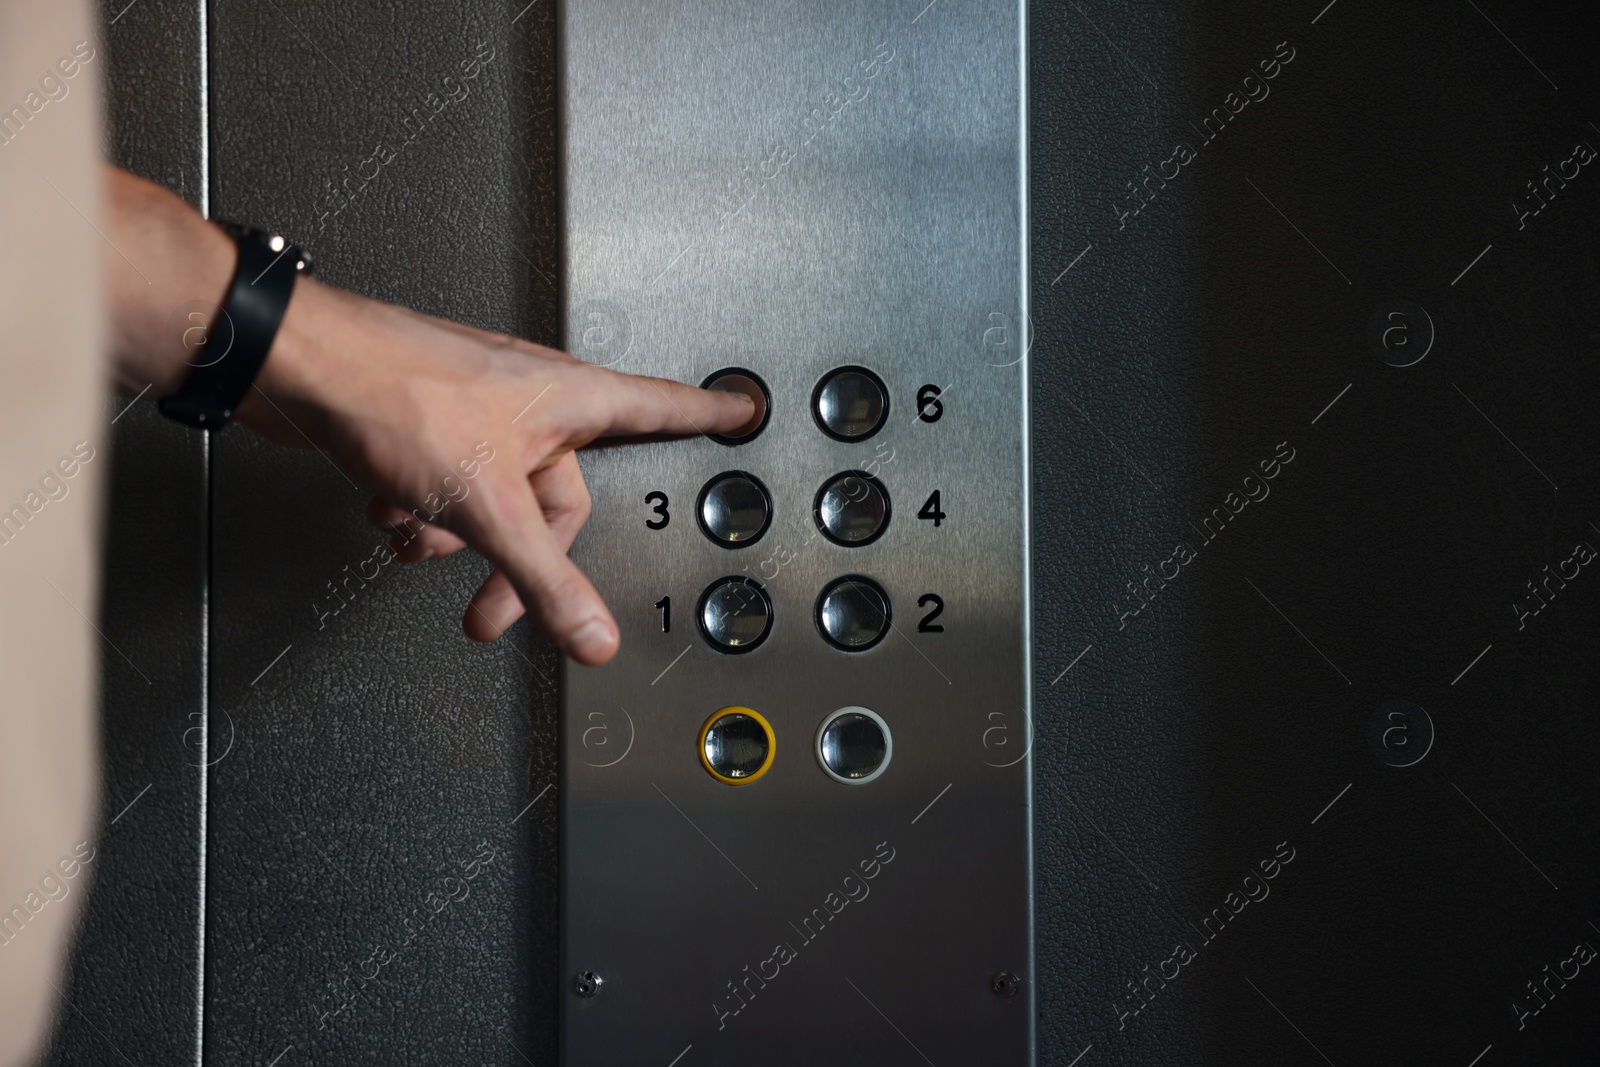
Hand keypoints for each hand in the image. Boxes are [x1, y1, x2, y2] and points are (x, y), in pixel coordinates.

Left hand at [234, 278, 753, 663]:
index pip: (660, 409)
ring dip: (458, 535)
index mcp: (567, 400)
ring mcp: (478, 408)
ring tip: (422, 544)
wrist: (297, 364)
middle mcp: (529, 399)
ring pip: (498, 494)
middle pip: (561, 493)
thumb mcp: (487, 505)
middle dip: (523, 556)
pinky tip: (393, 516)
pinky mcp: (429, 420)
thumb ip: (544, 579)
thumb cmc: (393, 392)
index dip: (705, 414)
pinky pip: (450, 483)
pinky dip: (423, 510)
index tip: (741, 409)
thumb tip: (593, 634)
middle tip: (496, 607)